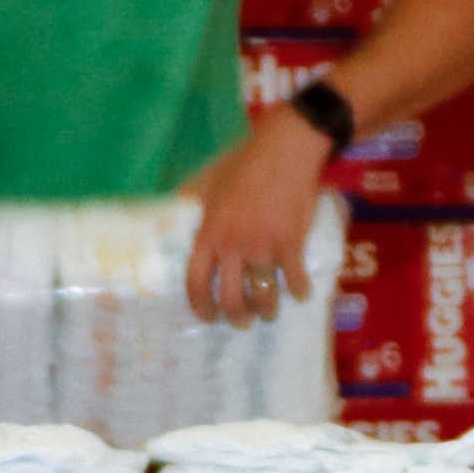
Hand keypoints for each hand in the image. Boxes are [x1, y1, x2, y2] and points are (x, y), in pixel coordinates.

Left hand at [185, 111, 333, 325]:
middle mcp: (233, 247)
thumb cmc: (244, 163)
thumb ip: (191, 199)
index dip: (201, 306)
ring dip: (267, 309)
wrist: (285, 151)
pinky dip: (299, 290)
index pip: (196, 282)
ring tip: (269, 311)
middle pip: (231, 298)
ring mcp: (263, 248)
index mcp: (209, 234)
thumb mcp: (208, 180)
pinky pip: (295, 279)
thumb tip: (173, 209)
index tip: (208, 317)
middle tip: (242, 321)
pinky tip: (300, 292)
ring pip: (264, 295)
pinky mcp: (291, 244)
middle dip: (237, 316)